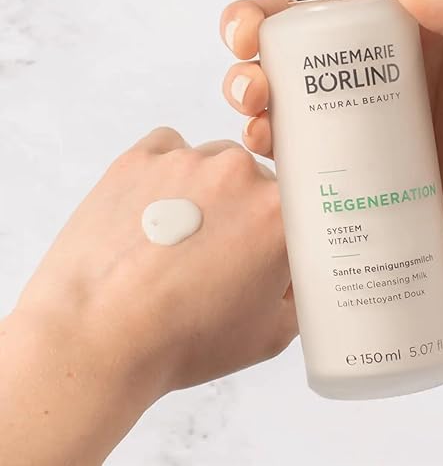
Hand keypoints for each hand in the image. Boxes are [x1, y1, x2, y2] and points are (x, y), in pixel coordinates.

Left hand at [15, 128, 295, 393]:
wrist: (95, 339)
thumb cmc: (181, 340)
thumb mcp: (271, 335)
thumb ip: (301, 292)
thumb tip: (295, 272)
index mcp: (280, 214)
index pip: (296, 206)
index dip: (282, 230)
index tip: (266, 247)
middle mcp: (240, 175)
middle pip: (256, 180)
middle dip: (244, 210)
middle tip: (217, 252)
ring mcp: (188, 161)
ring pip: (214, 162)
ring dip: (207, 189)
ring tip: (176, 236)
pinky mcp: (140, 157)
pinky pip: (169, 148)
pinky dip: (167, 171)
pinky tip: (153, 210)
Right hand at [220, 0, 442, 296]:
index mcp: (433, 23)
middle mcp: (392, 61)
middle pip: (309, 17)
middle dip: (262, 12)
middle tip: (244, 34)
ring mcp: (371, 113)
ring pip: (292, 77)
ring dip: (253, 75)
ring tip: (251, 97)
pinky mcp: (359, 164)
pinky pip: (300, 139)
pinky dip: (269, 133)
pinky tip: (263, 139)